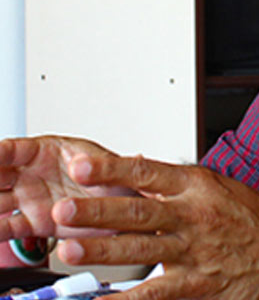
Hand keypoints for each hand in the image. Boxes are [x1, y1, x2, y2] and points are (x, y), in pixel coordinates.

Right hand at [0, 136, 131, 239]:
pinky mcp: (34, 223)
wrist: (127, 209)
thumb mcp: (111, 164)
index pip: (15, 150)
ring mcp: (31, 199)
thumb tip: (82, 164)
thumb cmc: (118, 177)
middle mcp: (33, 174)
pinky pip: (6, 228)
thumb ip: (97, 164)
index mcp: (48, 151)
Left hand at [50, 153, 258, 299]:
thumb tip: (137, 166)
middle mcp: (194, 217)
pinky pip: (154, 294)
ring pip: (140, 251)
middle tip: (62, 208)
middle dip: (97, 211)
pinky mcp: (196, 285)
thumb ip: (177, 181)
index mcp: (199, 187)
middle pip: (138, 213)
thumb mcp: (221, 186)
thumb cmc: (257, 219)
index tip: (81, 165)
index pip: (148, 173)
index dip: (112, 169)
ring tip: (70, 249)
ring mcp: (194, 253)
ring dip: (103, 250)